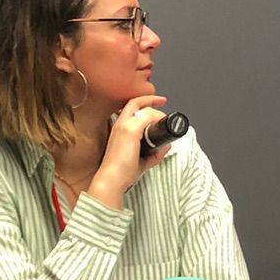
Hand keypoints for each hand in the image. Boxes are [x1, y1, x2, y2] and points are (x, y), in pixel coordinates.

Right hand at [86, 95, 172, 210]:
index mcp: (118, 129)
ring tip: (165, 120)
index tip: (155, 103)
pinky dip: (157, 118)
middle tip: (163, 101)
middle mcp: (120, 125)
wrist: (112, 179)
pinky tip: (162, 126)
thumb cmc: (121, 172)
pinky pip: (147, 117)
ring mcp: (124, 126)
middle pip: (135, 103)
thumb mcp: (142, 161)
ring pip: (143, 109)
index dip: (143, 103)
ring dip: (156, 113)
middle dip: (151, 99)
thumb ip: (155, 154)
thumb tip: (166, 147)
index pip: (129, 109)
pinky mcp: (130, 131)